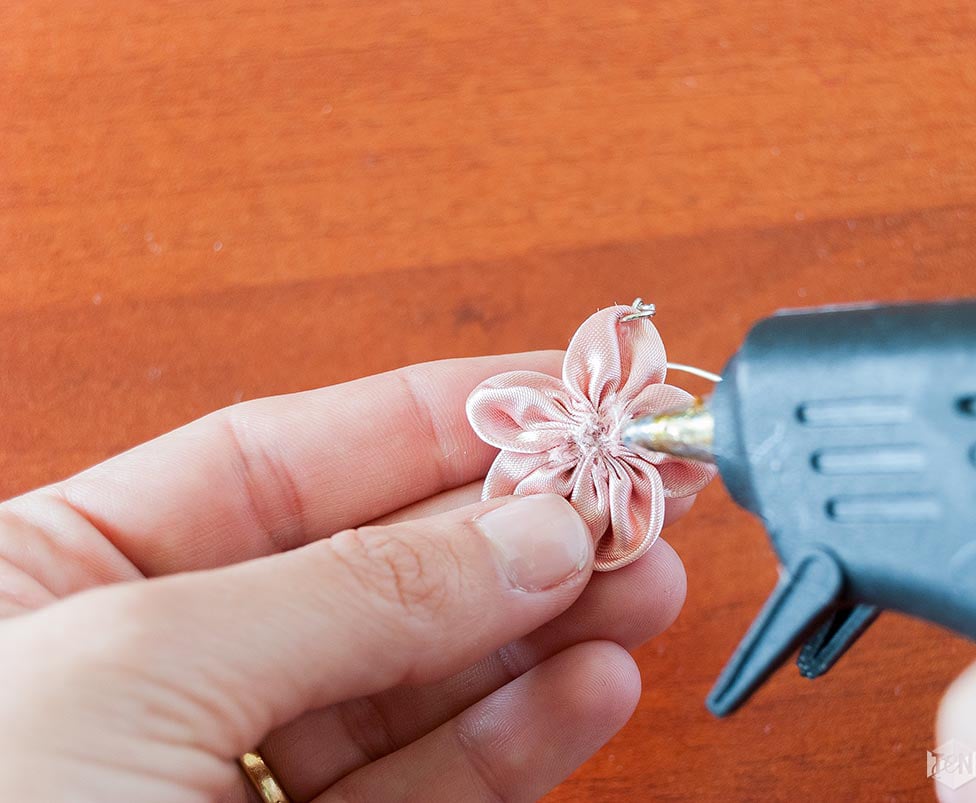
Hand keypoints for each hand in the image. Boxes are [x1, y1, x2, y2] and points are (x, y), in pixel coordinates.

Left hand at [0, 352, 694, 801]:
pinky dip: (520, 736)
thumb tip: (526, 528)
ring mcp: (234, 775)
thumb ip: (349, 593)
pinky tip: (592, 683)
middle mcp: (162, 667)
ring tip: (645, 580)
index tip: (558, 391)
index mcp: (68, 574)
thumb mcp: (138, 671)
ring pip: (422, 680)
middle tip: (632, 490)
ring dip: (544, 628)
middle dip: (512, 522)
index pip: (284, 459)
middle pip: (375, 563)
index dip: (431, 416)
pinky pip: (430, 787)